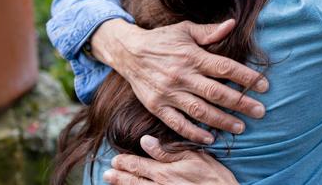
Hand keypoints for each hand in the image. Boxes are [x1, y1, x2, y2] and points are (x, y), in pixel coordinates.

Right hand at [91, 18, 267, 143]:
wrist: (128, 52)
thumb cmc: (162, 40)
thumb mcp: (185, 30)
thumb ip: (210, 31)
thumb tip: (232, 24)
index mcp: (192, 56)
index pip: (225, 68)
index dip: (246, 77)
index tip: (264, 85)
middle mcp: (182, 75)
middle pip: (216, 93)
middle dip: (241, 103)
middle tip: (260, 111)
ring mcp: (169, 93)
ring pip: (200, 111)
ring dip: (222, 121)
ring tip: (241, 127)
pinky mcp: (157, 106)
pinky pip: (177, 123)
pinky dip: (193, 133)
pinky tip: (210, 138)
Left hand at [103, 135, 238, 184]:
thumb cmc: (213, 178)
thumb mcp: (194, 158)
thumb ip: (167, 151)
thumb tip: (145, 141)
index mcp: (164, 171)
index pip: (138, 166)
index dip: (125, 163)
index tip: (115, 160)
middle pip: (133, 181)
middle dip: (119, 176)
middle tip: (107, 173)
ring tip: (112, 182)